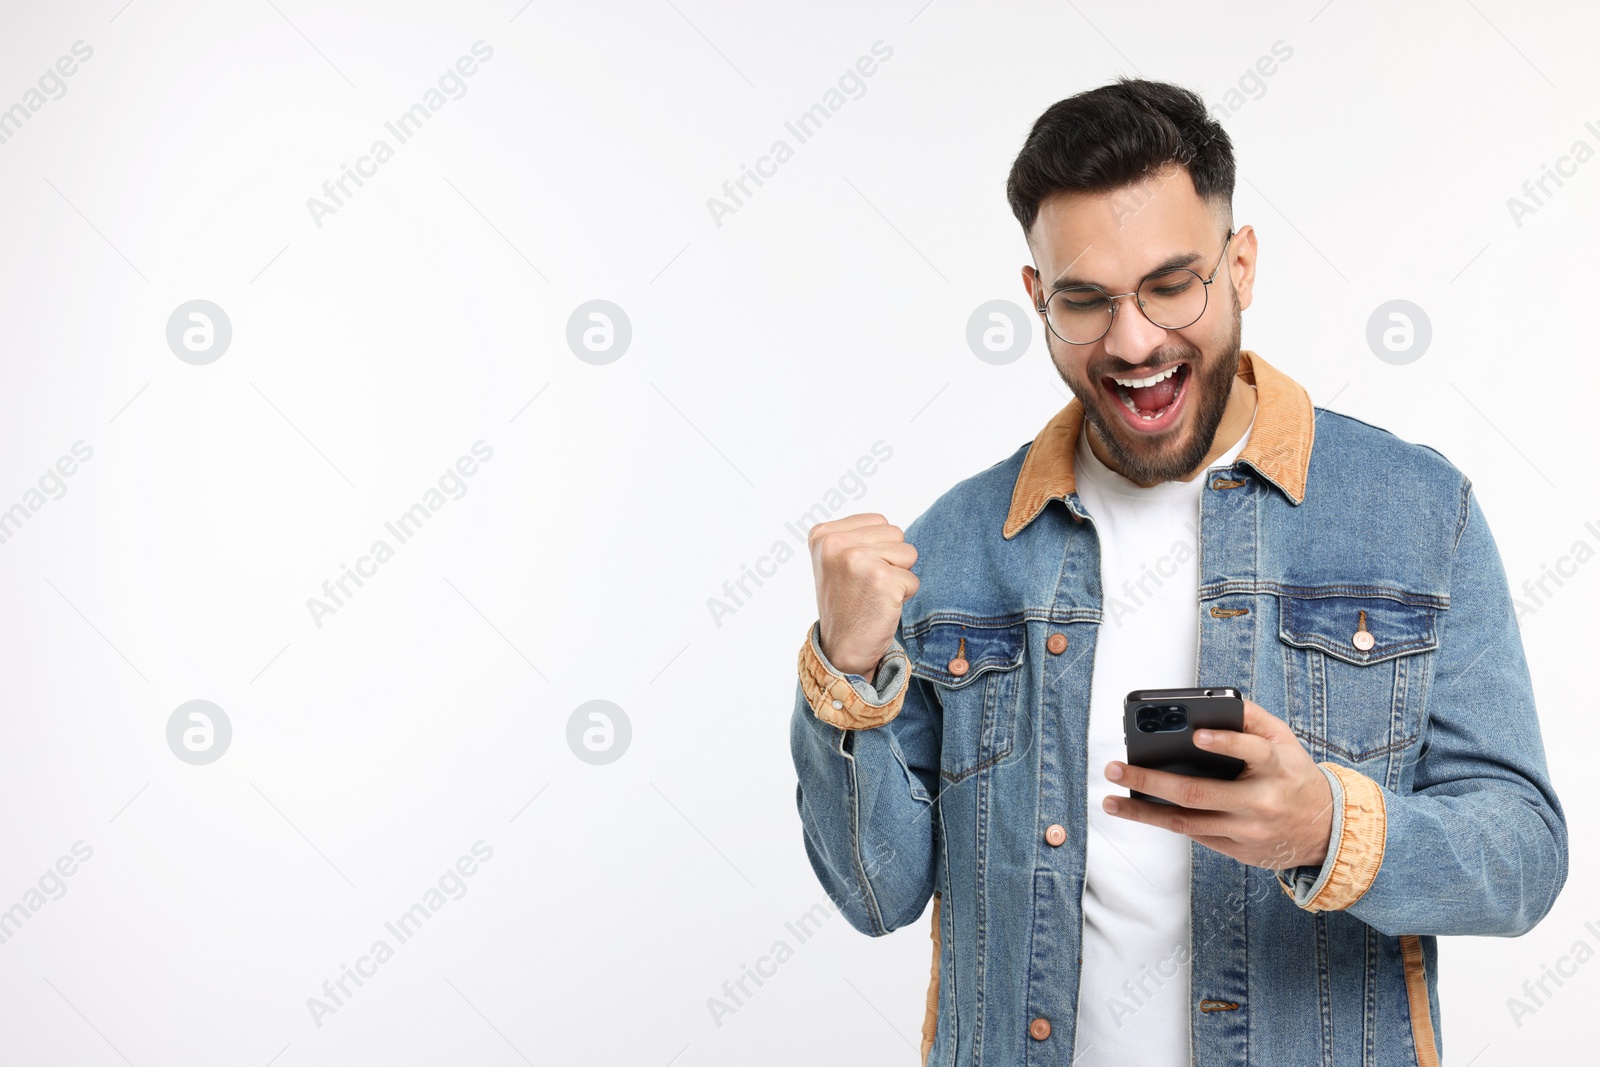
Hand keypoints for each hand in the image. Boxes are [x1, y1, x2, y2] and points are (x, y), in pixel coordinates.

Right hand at [808, 513, 918, 677]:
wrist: (842, 647)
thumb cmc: (845, 602)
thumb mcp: (835, 560)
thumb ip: (856, 536)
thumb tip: (892, 529)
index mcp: (822, 535)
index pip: (878, 521)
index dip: (877, 548)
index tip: (856, 572)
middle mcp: (836, 544)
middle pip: (896, 533)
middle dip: (891, 560)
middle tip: (867, 585)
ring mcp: (858, 560)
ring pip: (908, 553)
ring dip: (899, 576)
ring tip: (874, 593)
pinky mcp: (882, 579)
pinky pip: (913, 579)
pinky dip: (904, 596)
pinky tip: (881, 606)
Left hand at [1101, 698, 1334, 870]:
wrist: (1326, 830)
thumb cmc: (1293, 774)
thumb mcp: (1284, 741)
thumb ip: (1252, 718)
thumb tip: (1214, 700)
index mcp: (1276, 766)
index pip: (1253, 751)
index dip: (1225, 743)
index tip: (1195, 735)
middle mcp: (1261, 801)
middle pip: (1199, 793)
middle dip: (1152, 781)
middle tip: (1115, 769)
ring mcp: (1247, 830)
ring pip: (1188, 822)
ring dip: (1144, 813)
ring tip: (1110, 800)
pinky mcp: (1237, 849)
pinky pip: (1194, 834)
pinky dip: (1162, 822)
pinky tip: (1136, 810)